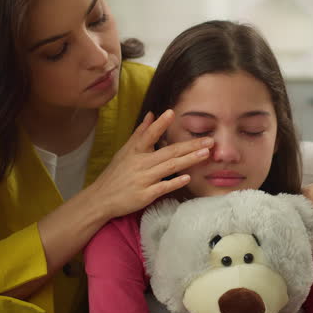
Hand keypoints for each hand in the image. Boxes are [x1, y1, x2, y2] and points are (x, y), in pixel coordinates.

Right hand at [84, 110, 212, 218]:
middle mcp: (140, 164)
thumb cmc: (116, 174)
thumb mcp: (125, 151)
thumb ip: (140, 133)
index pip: (149, 135)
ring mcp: (143, 180)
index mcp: (135, 151)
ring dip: (189, 160)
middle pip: (168, 152)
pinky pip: (163, 187)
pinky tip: (187, 177)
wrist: (102, 199)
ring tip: (205, 154)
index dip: (160, 124)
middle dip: (190, 145)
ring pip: (169, 167)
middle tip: (210, 141)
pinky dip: (175, 182)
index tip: (171, 112)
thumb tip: (152, 114)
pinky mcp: (145, 195)